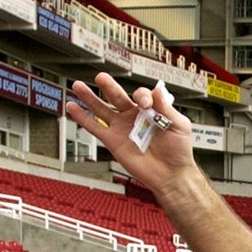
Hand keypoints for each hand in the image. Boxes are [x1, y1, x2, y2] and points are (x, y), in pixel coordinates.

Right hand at [66, 73, 194, 194]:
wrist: (171, 174)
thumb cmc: (179, 151)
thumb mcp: (179, 125)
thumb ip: (167, 108)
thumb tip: (158, 90)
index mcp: (150, 110)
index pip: (141, 95)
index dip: (142, 96)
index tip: (145, 103)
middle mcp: (133, 117)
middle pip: (117, 96)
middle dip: (109, 86)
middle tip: (101, 77)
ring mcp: (122, 128)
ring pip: (102, 109)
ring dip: (89, 97)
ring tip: (78, 85)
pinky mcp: (113, 141)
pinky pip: (95, 127)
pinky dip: (83, 118)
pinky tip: (73, 107)